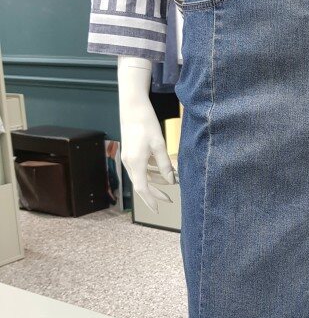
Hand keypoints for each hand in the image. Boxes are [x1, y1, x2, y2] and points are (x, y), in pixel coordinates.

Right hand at [118, 56, 175, 213]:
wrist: (132, 108)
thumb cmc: (146, 124)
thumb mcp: (159, 145)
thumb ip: (165, 165)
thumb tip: (171, 181)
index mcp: (135, 163)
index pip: (143, 189)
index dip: (151, 200)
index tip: (159, 209)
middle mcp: (129, 163)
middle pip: (142, 184)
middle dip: (155, 193)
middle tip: (169, 200)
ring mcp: (129, 158)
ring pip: (142, 176)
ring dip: (155, 181)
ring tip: (170, 184)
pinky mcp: (131, 152)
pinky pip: (141, 167)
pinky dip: (151, 171)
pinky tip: (162, 171)